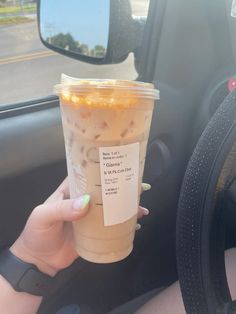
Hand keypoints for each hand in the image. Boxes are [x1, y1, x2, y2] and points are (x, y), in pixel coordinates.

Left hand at [10, 178, 149, 276]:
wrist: (39, 261)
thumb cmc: (37, 233)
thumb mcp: (44, 217)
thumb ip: (62, 209)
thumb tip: (86, 203)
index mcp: (70, 191)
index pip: (87, 175)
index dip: (102, 169)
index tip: (120, 166)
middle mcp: (82, 201)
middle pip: (104, 190)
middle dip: (121, 188)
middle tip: (139, 188)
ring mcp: (90, 217)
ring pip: (111, 208)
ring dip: (125, 207)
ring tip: (141, 209)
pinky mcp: (94, 233)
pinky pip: (111, 226)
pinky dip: (123, 225)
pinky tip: (135, 225)